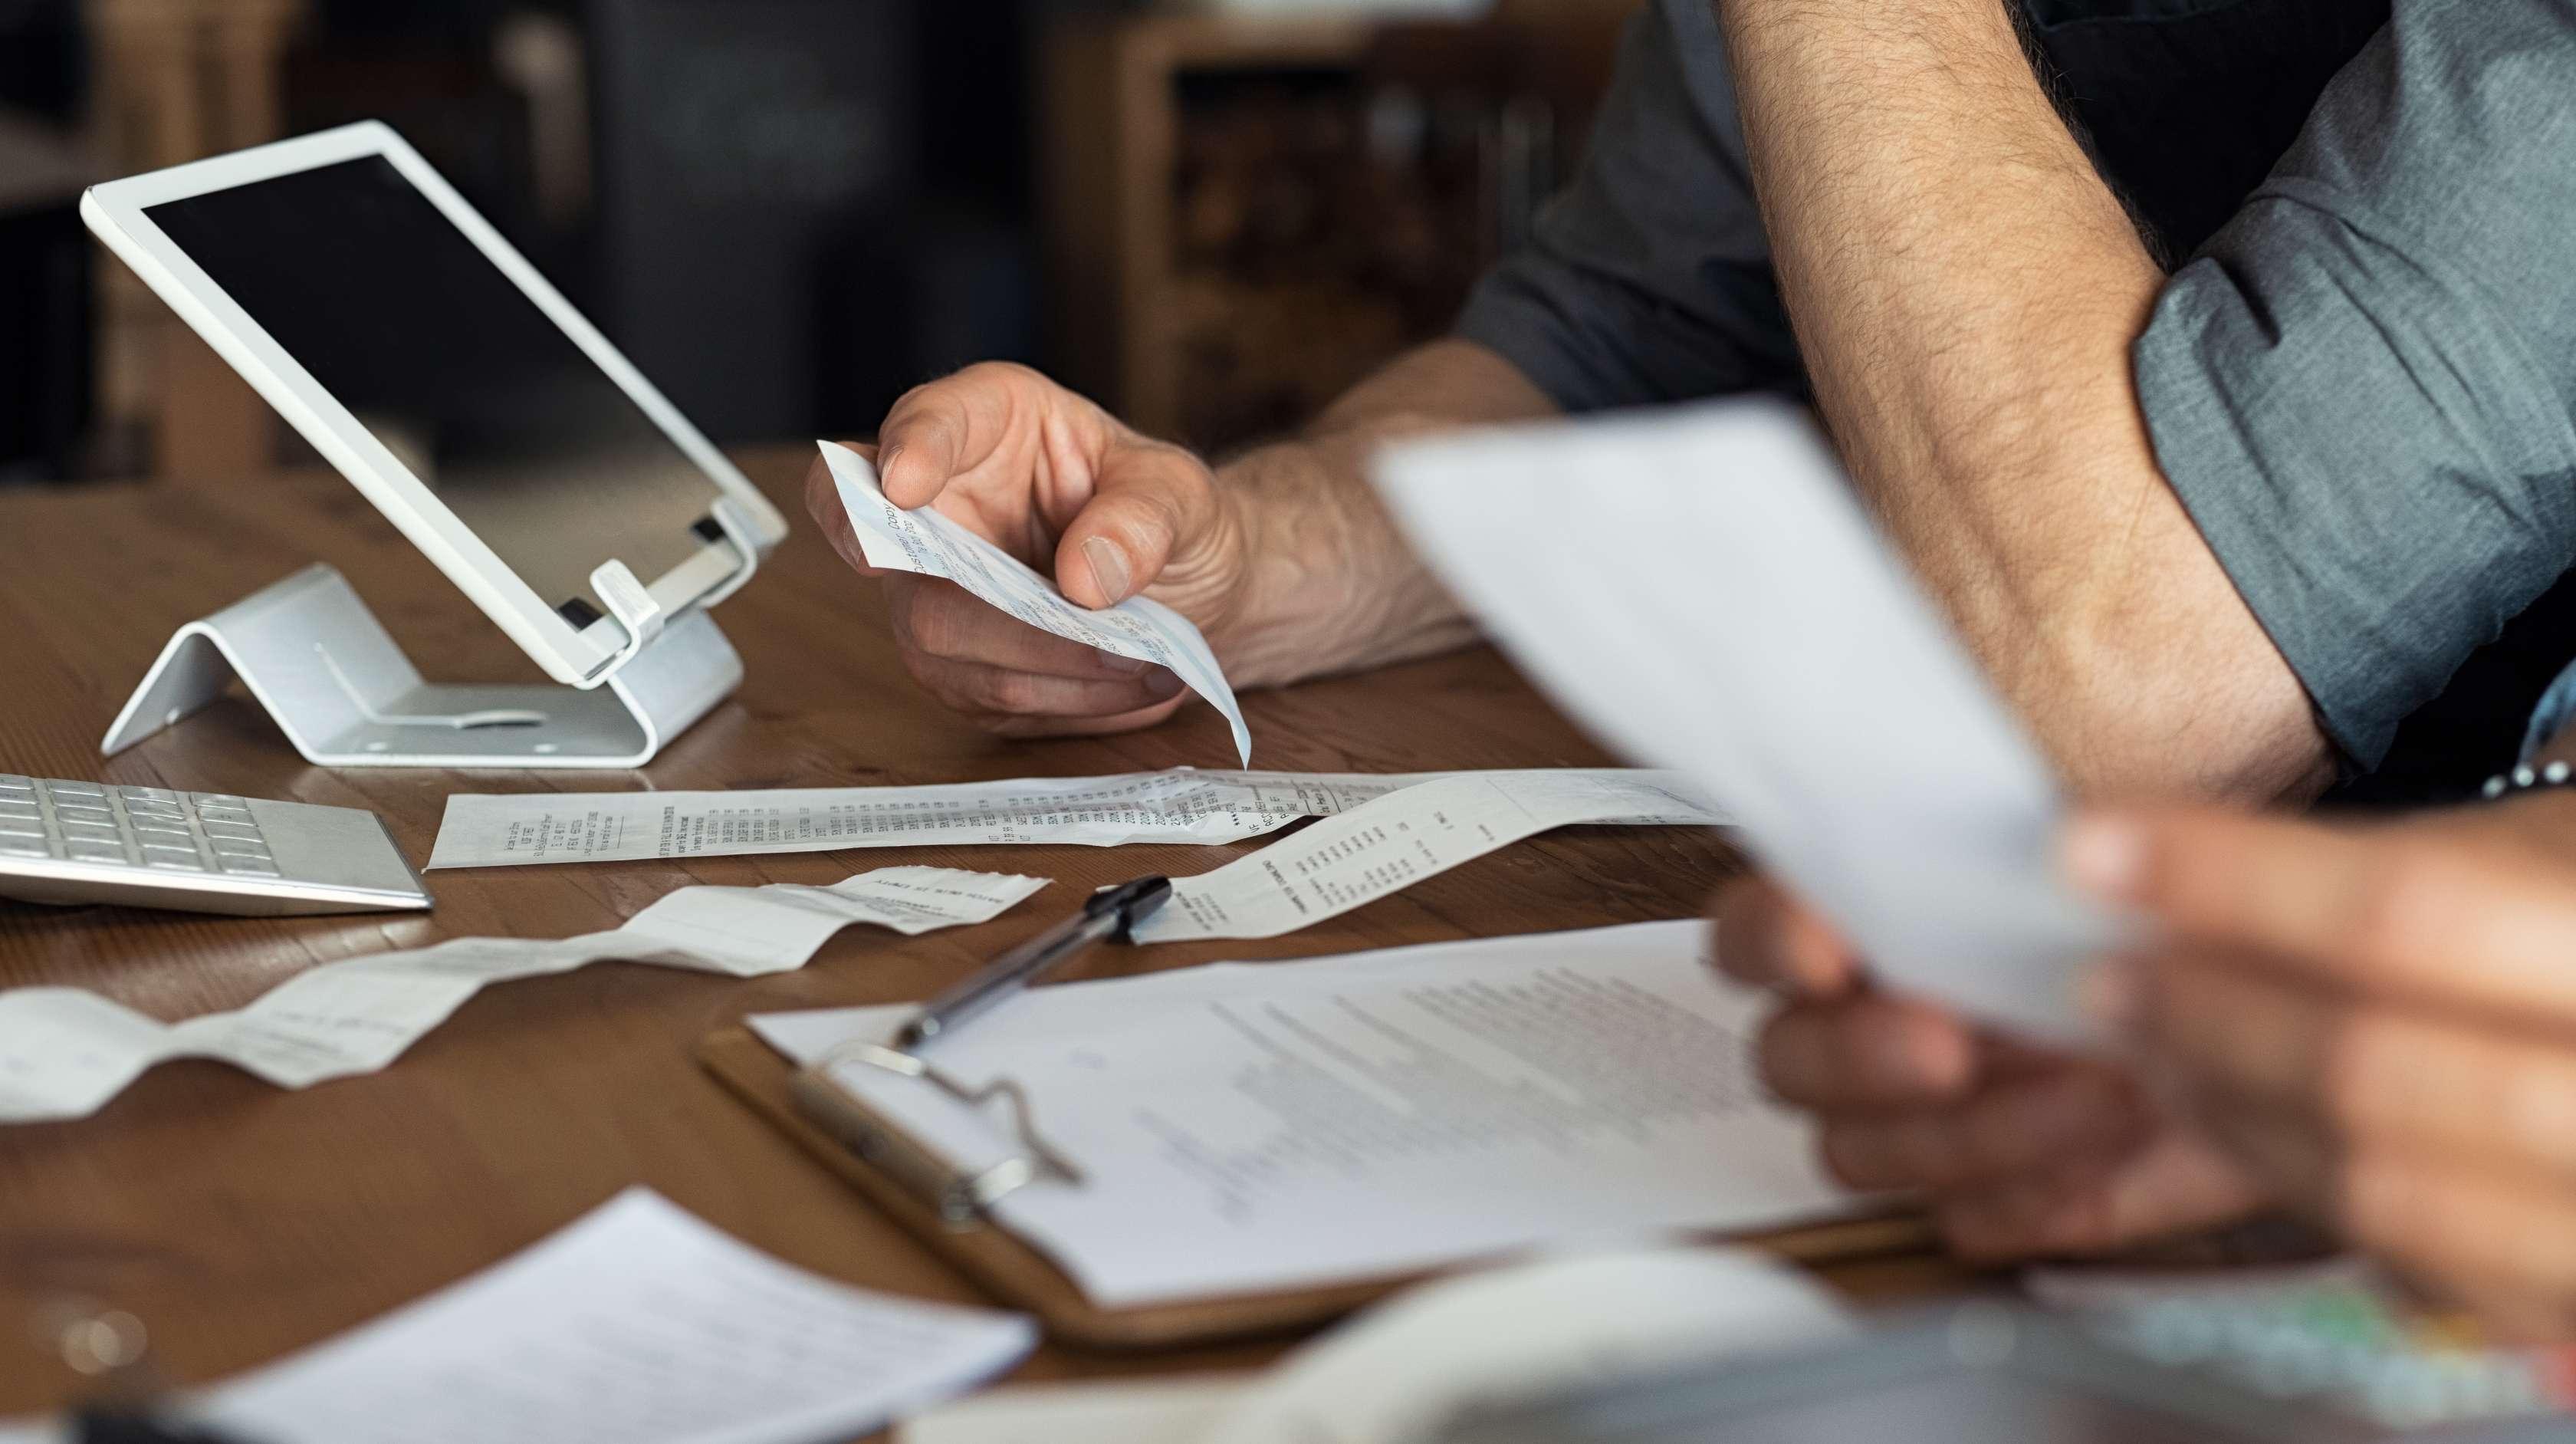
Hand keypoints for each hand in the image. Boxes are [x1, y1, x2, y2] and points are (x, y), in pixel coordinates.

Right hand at [804, 363, 1252, 736]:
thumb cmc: (1169, 515)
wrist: (1191, 590)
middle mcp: (940, 506)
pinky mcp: (958, 667)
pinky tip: (1131, 683)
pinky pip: (990, 697)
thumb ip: (1144, 518)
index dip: (908, 450)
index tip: (906, 486)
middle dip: (1002, 610)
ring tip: (1147, 663)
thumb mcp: (1182, 494)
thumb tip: (1085, 576)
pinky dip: (1068, 700)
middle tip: (1107, 632)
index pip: (923, 422)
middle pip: (907, 558)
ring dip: (1053, 666)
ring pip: (943, 643)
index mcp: (986, 422)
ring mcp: (933, 593)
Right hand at [1712, 876, 2265, 1259]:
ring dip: (1970, 1130)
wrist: (2276, 1013)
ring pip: (1861, 1153)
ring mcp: (1916, 1121)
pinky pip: (1962, 1222)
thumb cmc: (2175, 921)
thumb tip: (2043, 851)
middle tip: (1949, 1045)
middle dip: (1861, 1056)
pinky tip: (2103, 1153)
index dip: (1774, 942)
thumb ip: (2057, 842)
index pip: (1756, 930)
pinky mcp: (1988, 1197)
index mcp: (1866, 918)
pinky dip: (2030, 1195)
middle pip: (1786, 1061)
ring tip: (2091, 1087)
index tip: (1829, 952)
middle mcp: (1866, 1024)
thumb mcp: (2128, 849)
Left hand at [2068, 794, 2575, 1336]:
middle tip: (2108, 976)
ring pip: (2381, 1188)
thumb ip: (2395, 875)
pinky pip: (2423, 1266)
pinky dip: (2309, 1193)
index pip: (2403, 911)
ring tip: (2157, 1053)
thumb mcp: (2550, 850)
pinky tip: (2245, 1129)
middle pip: (2370, 1065)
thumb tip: (2170, 869)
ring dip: (2234, 1115)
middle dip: (2208, 1017)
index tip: (2096, 850)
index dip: (2228, 879)